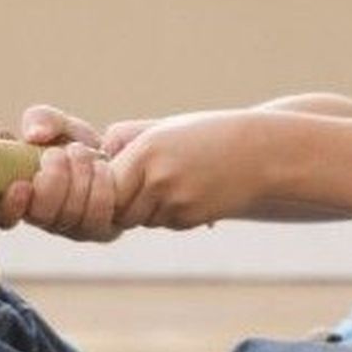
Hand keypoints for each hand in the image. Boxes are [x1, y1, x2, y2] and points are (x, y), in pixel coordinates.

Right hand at [0, 104, 112, 232]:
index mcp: (23, 199)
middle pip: (42, 216)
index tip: (21, 185)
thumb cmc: (76, 143)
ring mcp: (76, 229)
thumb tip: (34, 134)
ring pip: (74, 216)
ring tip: (82, 152)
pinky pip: (100, 215)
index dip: (9, 206)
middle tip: (62, 153)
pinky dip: (102, 183)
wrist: (118, 154)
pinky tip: (102, 165)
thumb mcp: (57, 124)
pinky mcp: (105, 229)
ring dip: (79, 176)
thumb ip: (42, 120)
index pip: (4, 217)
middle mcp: (47, 220)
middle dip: (53, 180)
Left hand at [111, 109, 259, 229]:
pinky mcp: (189, 219)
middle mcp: (157, 179)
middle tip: (135, 184)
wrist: (259, 153)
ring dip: (143, 208)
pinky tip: (187, 192)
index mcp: (146, 152)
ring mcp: (174, 203)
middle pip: (117, 208)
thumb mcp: (161, 129)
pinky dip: (167, 212)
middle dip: (119, 202)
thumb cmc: (204, 136)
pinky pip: (163, 222)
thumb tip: (92, 164)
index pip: (103, 184)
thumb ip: (123, 144)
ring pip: (139, 218)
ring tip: (168, 183)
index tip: (112, 173)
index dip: (102, 184)